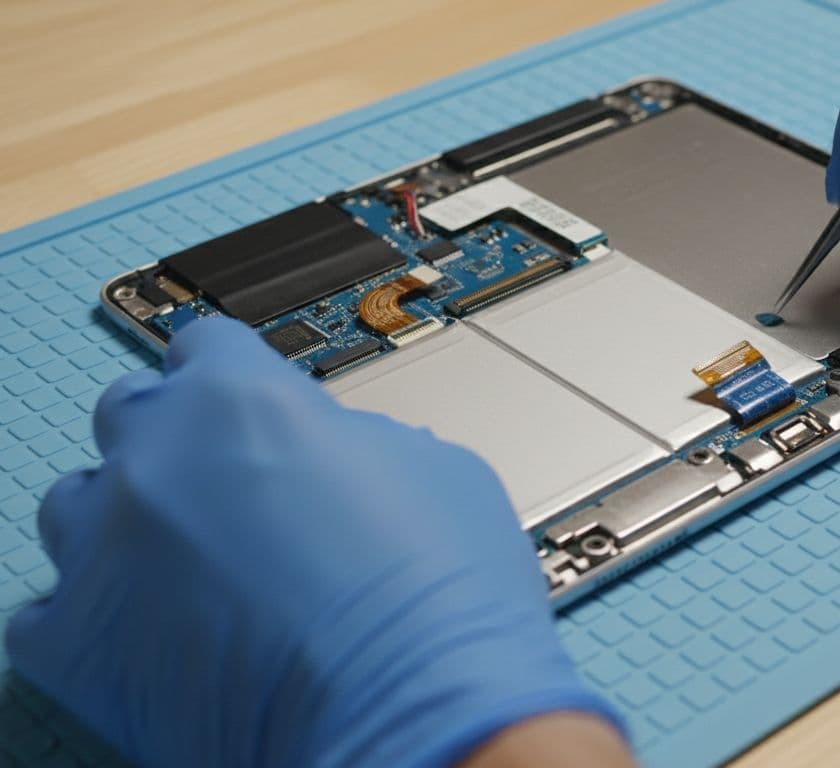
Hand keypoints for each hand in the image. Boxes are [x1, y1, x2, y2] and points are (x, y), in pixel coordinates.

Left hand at [5, 318, 621, 766]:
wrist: (414, 712)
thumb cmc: (438, 600)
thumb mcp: (432, 467)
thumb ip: (353, 439)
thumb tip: (331, 455)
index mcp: (242, 398)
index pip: (207, 345)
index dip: (232, 373)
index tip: (238, 398)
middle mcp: (155, 457)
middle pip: (131, 411)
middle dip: (175, 438)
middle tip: (225, 485)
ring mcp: (102, 549)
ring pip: (76, 504)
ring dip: (126, 522)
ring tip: (190, 567)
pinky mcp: (73, 643)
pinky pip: (49, 609)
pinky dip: (98, 616)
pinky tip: (157, 632)